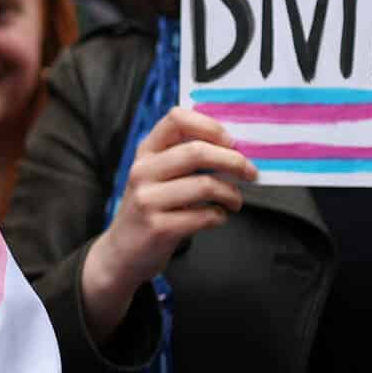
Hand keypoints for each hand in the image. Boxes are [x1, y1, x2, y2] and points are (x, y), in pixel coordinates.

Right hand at [81, 106, 257, 332]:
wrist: (122, 253)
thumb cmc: (149, 209)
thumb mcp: (155, 176)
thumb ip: (182, 157)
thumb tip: (233, 147)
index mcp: (146, 151)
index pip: (176, 119)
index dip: (210, 126)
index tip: (230, 141)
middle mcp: (143, 171)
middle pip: (197, 151)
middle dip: (233, 161)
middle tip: (249, 172)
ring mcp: (148, 200)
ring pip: (205, 185)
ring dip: (231, 194)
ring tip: (235, 201)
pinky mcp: (158, 228)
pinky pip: (204, 216)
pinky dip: (220, 216)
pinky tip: (217, 217)